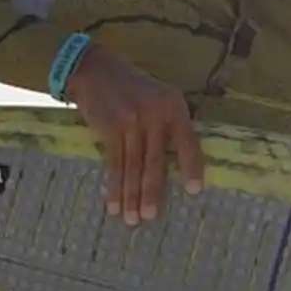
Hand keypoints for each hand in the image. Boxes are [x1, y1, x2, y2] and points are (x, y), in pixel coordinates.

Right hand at [63, 43, 204, 223]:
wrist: (96, 70)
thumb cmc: (133, 90)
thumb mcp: (159, 98)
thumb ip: (169, 125)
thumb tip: (179, 166)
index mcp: (174, 107)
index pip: (187, 141)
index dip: (191, 167)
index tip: (194, 191)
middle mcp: (155, 114)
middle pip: (155, 161)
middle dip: (152, 192)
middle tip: (151, 217)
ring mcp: (132, 121)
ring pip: (132, 167)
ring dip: (130, 196)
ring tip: (131, 219)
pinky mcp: (111, 128)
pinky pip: (114, 164)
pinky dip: (113, 186)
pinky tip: (112, 204)